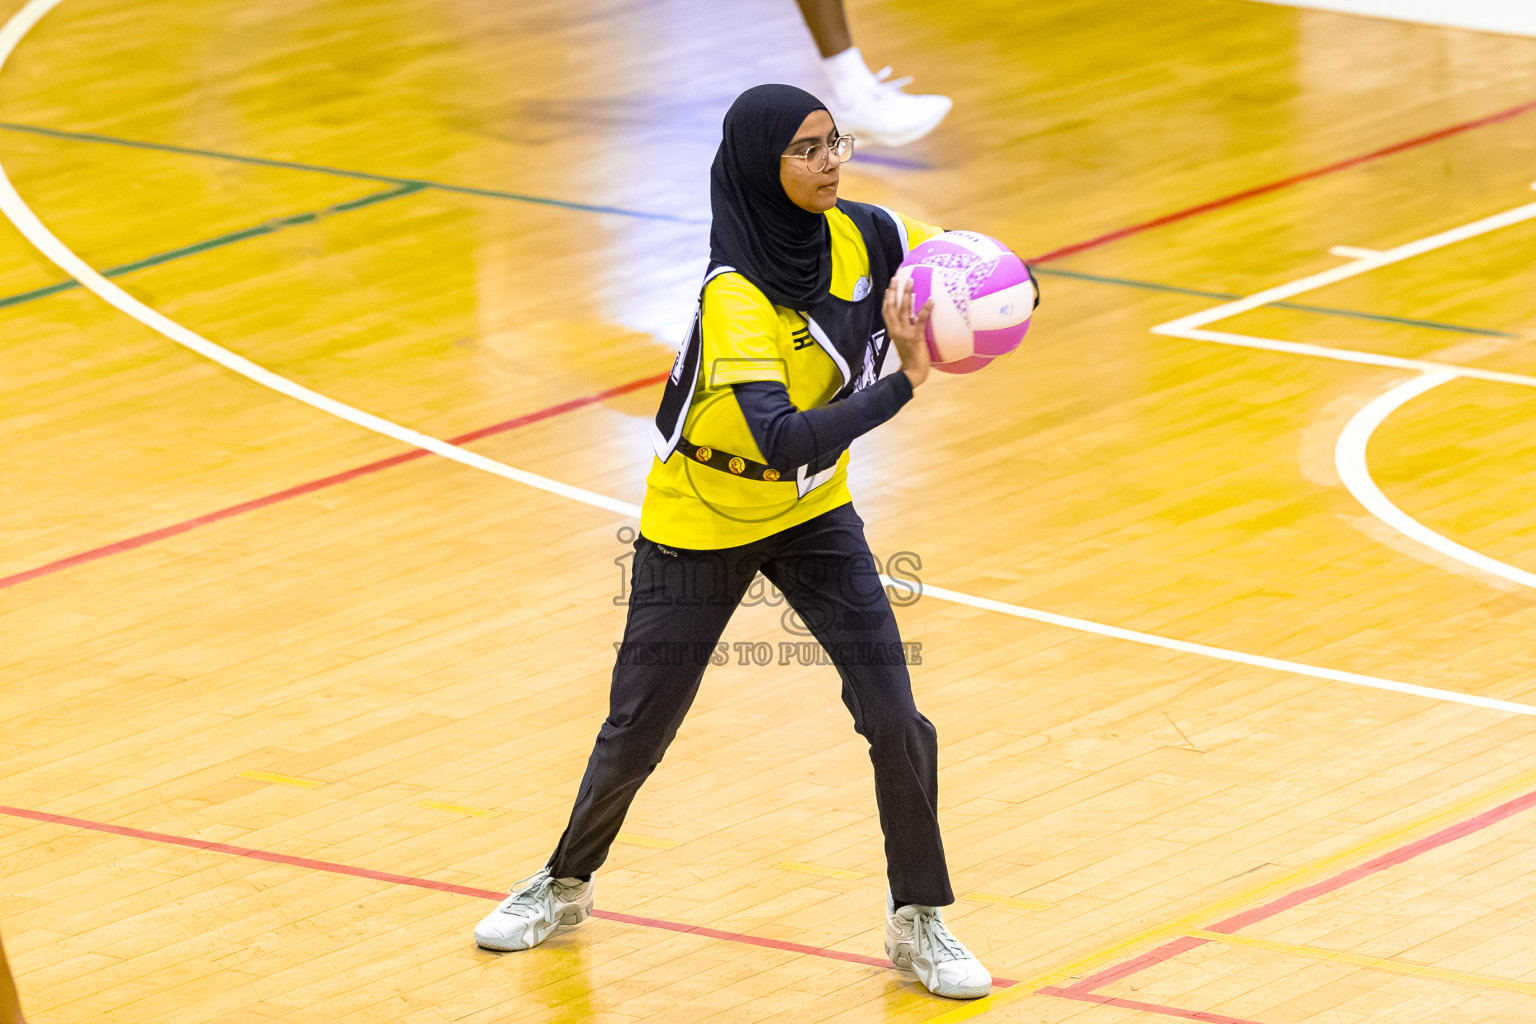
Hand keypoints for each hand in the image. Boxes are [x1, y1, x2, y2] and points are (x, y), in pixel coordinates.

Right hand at [882, 274, 933, 388]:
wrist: (912, 372)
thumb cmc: (911, 357)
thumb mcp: (904, 341)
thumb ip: (905, 329)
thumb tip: (913, 317)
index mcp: (892, 331)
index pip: (886, 312)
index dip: (887, 299)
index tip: (889, 287)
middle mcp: (896, 330)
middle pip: (892, 306)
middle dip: (894, 291)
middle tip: (897, 277)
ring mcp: (905, 333)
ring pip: (903, 309)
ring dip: (906, 294)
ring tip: (910, 281)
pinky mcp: (915, 337)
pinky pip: (920, 320)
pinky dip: (925, 309)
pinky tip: (930, 300)